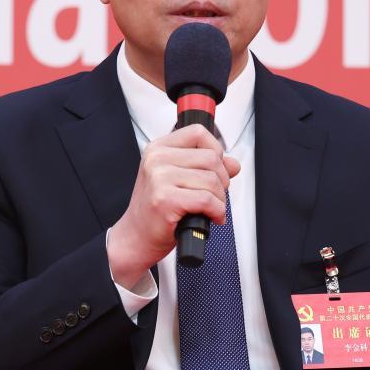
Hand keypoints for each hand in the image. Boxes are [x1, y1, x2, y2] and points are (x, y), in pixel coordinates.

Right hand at [107, 124, 240, 288]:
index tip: (215, 169)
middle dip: (222, 180)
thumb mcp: (179, 180)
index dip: (216, 150)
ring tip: (211, 209)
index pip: (198, 133)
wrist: (136, 237)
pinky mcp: (165, 199)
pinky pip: (207, 200)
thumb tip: (232, 164)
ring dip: (220, 199)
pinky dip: (217, 211)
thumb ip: (206, 168)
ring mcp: (159, 178)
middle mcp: (156, 159)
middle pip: (211, 158)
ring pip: (212, 180)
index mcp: (158, 149)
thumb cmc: (156, 210)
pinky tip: (211, 217)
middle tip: (215, 195)